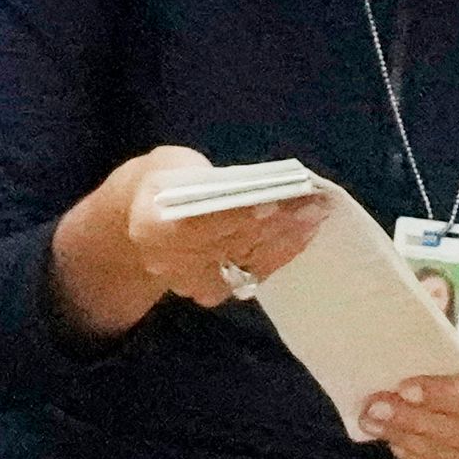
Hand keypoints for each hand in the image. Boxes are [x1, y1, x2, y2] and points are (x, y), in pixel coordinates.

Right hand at [114, 147, 329, 309]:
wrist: (141, 219)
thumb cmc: (167, 182)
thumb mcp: (175, 166)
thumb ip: (204, 178)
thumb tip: (255, 186)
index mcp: (150, 227)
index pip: (200, 223)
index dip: (238, 215)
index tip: (274, 201)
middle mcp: (168, 263)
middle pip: (230, 243)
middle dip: (276, 222)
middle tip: (313, 201)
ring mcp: (191, 283)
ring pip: (247, 260)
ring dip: (287, 237)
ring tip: (317, 214)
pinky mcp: (213, 293)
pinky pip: (254, 273)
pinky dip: (283, 252)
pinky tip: (306, 233)